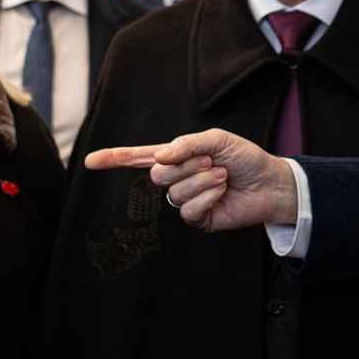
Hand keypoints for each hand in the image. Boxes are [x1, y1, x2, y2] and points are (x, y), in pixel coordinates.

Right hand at [84, 129, 297, 230]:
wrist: (269, 182)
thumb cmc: (244, 158)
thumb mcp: (216, 140)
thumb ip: (186, 144)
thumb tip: (159, 156)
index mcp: (176, 156)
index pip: (138, 157)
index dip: (114, 159)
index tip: (89, 161)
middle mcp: (176, 178)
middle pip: (156, 174)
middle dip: (187, 165)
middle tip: (212, 161)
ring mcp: (185, 200)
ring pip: (175, 191)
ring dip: (203, 179)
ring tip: (222, 175)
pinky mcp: (198, 219)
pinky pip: (188, 210)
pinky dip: (208, 196)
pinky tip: (222, 192)